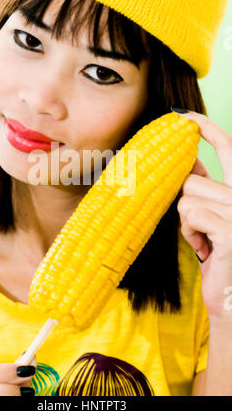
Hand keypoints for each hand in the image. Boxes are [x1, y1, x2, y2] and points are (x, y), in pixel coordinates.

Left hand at [176, 111, 231, 321]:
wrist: (230, 295)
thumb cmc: (217, 253)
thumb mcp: (210, 215)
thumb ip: (205, 187)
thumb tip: (188, 159)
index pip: (228, 148)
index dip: (206, 127)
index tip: (184, 115)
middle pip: (192, 178)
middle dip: (185, 203)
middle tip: (199, 227)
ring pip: (186, 198)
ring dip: (186, 223)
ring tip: (204, 240)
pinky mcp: (230, 228)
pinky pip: (190, 215)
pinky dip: (189, 234)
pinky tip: (205, 249)